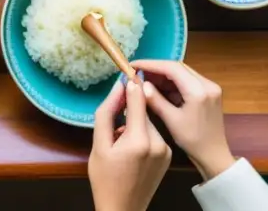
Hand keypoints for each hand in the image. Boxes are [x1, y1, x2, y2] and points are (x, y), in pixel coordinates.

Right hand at [89, 79, 171, 210]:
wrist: (123, 209)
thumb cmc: (105, 179)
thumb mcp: (99, 144)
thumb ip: (107, 112)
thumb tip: (119, 87)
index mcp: (140, 139)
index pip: (140, 99)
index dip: (135, 81)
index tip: (128, 70)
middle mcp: (159, 143)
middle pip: (147, 109)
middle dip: (136, 100)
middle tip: (121, 99)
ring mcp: (165, 149)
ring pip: (151, 120)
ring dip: (139, 116)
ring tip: (121, 130)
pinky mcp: (168, 154)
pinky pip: (155, 131)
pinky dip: (144, 129)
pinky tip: (131, 141)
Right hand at [133, 60, 235, 180]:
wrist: (214, 155)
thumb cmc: (193, 140)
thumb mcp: (171, 120)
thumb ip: (155, 99)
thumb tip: (140, 84)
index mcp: (198, 91)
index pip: (172, 68)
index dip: (150, 64)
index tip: (133, 65)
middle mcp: (207, 84)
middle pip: (177, 67)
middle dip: (156, 68)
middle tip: (137, 73)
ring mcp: (210, 87)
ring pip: (182, 72)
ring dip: (164, 75)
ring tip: (145, 80)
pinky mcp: (209, 91)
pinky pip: (187, 80)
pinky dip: (173, 82)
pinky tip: (160, 87)